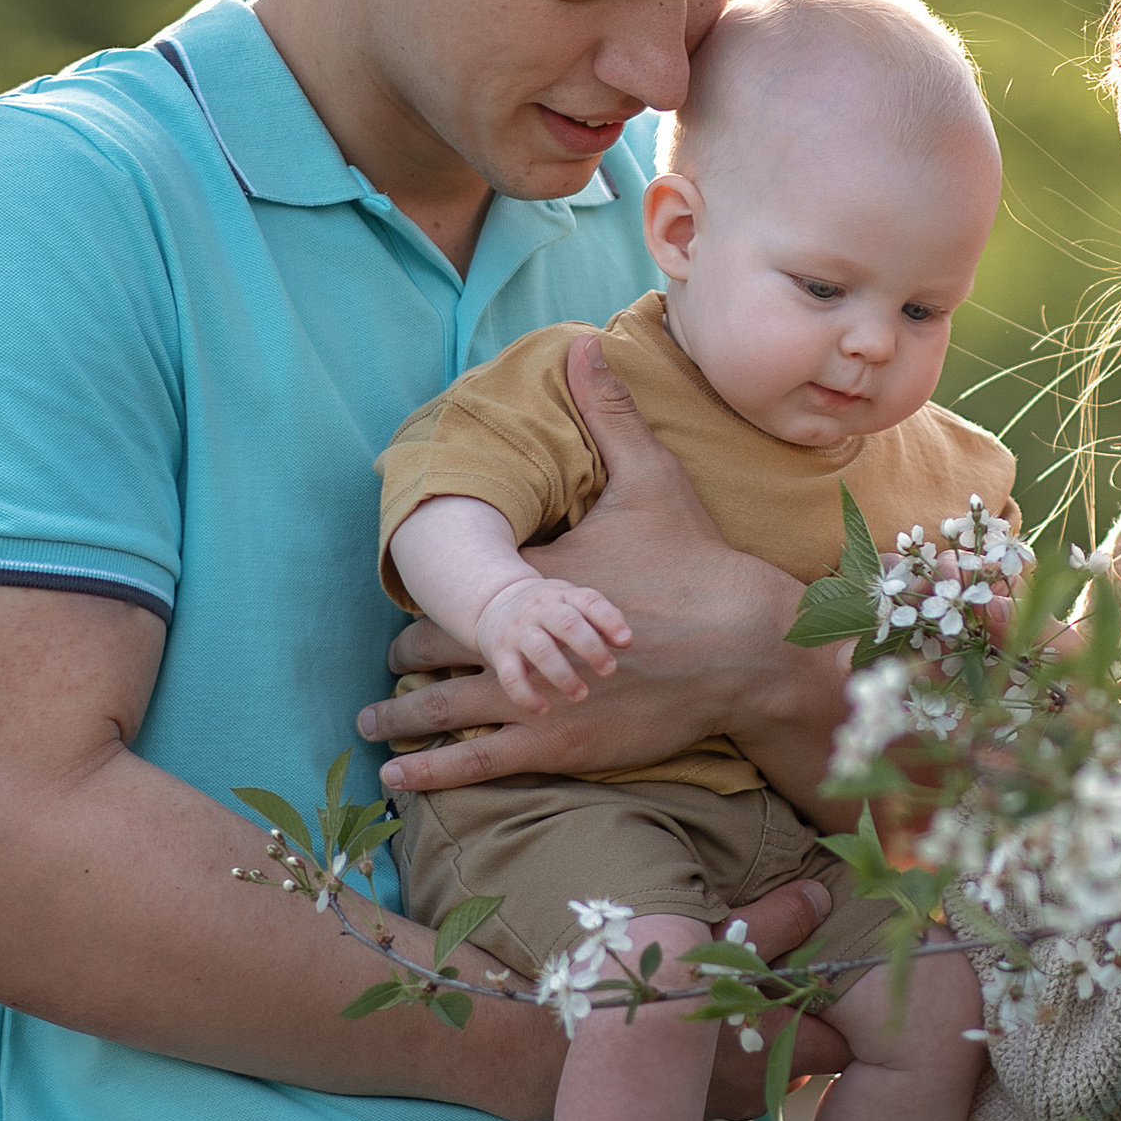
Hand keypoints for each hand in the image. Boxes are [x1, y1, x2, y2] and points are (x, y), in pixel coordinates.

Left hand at [361, 333, 840, 799]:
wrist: (748, 645)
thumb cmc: (697, 561)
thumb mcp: (652, 476)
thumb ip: (608, 414)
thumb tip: (582, 345)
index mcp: (532, 573)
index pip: (454, 584)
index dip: (428, 595)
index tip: (408, 601)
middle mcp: (517, 635)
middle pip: (434, 646)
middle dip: (407, 654)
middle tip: (389, 661)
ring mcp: (532, 694)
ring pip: (439, 708)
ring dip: (400, 712)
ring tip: (372, 718)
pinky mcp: (554, 742)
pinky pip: (473, 765)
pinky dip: (427, 770)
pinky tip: (394, 775)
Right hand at [472, 570, 630, 710]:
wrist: (493, 604)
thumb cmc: (547, 609)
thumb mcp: (571, 603)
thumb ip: (599, 618)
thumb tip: (625, 640)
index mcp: (562, 596)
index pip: (589, 601)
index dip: (609, 620)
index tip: (626, 642)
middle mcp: (539, 610)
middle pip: (567, 624)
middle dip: (591, 649)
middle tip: (609, 671)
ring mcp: (518, 631)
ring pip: (540, 650)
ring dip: (563, 675)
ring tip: (582, 695)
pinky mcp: (500, 653)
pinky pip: (510, 676)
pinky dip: (526, 695)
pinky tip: (543, 709)